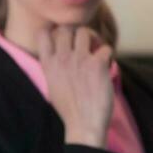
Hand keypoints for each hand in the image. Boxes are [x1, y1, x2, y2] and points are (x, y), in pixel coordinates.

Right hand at [39, 26, 113, 147]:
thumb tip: (59, 55)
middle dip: (76, 32)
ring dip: (93, 39)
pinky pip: (106, 47)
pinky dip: (109, 55)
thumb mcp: (52, 84)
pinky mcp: (97, 65)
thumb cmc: (69, 108)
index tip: (63, 41)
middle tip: (84, 45)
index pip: (43, 33)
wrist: (83, 124)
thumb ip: (54, 67)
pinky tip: (107, 65)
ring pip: (85, 32)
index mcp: (48, 64)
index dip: (55, 31)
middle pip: (66, 27)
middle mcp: (62, 58)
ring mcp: (79, 59)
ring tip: (96, 52)